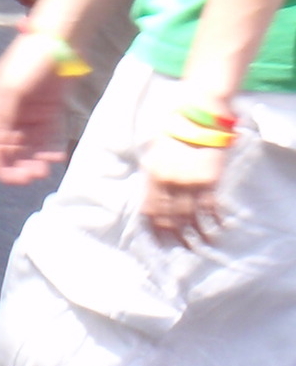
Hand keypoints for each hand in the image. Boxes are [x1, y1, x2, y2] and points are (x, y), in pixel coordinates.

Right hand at [0, 32, 73, 184]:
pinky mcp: (49, 113)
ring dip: (31, 161)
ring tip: (40, 172)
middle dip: (13, 164)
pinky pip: (47, 138)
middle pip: (7, 145)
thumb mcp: (6, 89)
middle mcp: (8, 111)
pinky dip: (48, 150)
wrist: (60, 42)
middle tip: (23, 179)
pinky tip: (54, 158)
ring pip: (27, 145)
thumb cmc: (27, 62)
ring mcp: (29, 112)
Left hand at [140, 129, 230, 244]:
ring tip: (195, 246)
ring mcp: (191, 182)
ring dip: (194, 233)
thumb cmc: (172, 130)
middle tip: (176, 249)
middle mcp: (171, 181)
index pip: (150, 208)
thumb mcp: (152, 149)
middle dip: (172, 235)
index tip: (155, 240)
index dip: (152, 226)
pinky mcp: (211, 181)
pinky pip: (211, 207)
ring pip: (191, 216)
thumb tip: (150, 193)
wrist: (198, 117)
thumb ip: (151, 172)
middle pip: (170, 216)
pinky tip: (215, 230)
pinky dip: (213, 221)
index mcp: (153, 174)